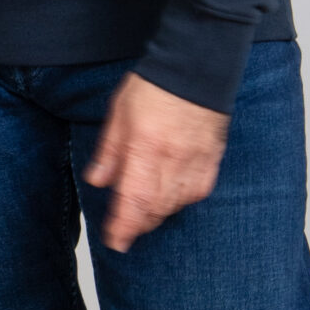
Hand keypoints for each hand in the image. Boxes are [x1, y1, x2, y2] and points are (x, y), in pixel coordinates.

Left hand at [83, 73, 228, 252]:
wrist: (195, 67)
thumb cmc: (154, 86)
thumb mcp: (118, 115)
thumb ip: (109, 152)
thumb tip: (97, 180)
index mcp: (144, 148)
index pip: (134, 201)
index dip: (124, 227)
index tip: (116, 242)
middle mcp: (172, 160)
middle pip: (155, 208)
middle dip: (138, 225)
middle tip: (125, 230)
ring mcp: (195, 161)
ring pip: (176, 203)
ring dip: (158, 214)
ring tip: (145, 214)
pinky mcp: (211, 159)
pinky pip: (198, 191)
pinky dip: (182, 200)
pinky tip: (172, 197)